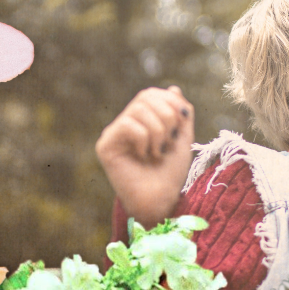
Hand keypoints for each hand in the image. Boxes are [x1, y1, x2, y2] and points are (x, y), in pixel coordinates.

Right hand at [96, 86, 194, 228]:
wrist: (161, 201)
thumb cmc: (170, 173)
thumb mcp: (182, 138)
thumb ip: (180, 114)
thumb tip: (173, 89)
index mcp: (142, 121)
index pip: (152, 94)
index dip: (171, 101)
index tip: (183, 122)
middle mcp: (125, 124)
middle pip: (145, 96)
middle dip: (167, 115)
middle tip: (170, 139)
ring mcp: (114, 134)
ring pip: (138, 109)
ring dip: (158, 130)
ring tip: (159, 151)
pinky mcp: (105, 146)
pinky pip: (127, 125)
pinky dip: (144, 138)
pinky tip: (145, 156)